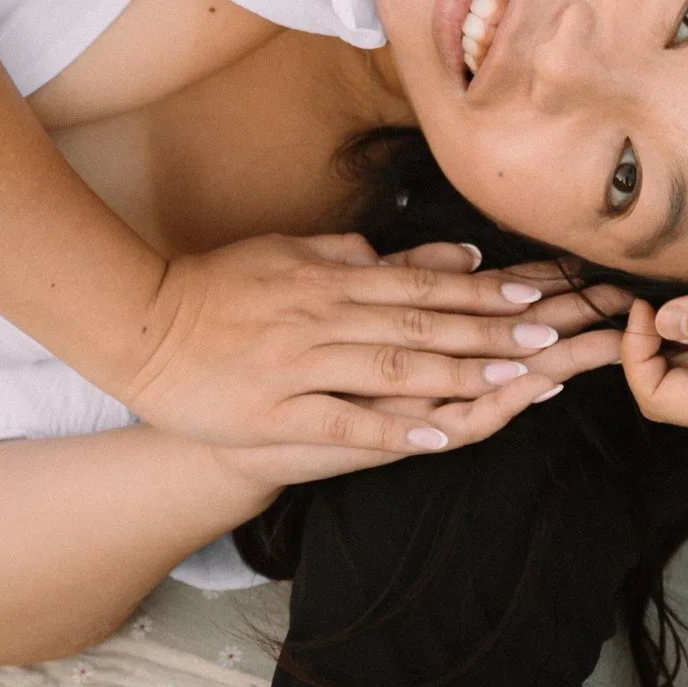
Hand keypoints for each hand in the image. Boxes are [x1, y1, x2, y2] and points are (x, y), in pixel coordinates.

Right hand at [119, 234, 629, 454]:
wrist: (139, 324)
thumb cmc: (218, 288)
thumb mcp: (288, 254)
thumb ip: (355, 254)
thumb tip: (431, 250)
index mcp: (329, 278)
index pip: (419, 284)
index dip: (479, 290)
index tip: (534, 294)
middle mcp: (322, 316)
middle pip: (419, 323)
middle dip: (488, 331)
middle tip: (548, 336)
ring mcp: (298, 364)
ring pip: (390, 368)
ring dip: (455, 374)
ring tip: (512, 381)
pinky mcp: (272, 410)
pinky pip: (340, 421)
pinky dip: (388, 429)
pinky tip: (432, 436)